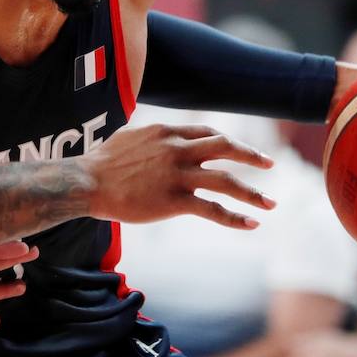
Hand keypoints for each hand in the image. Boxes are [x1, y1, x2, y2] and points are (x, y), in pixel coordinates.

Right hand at [83, 123, 274, 228]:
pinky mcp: (173, 201)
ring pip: (226, 180)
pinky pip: (212, 209)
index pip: (209, 133)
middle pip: (226, 148)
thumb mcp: (131, 137)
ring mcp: (177, 175)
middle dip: (251, 156)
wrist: (86, 182)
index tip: (242, 150)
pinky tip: (251, 223)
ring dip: (252, 192)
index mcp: (168, 133)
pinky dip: (235, 217)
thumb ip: (153, 137)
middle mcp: (177, 150)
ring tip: (270, 203)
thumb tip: (160, 137)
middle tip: (270, 164)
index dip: (229, 141)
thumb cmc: (102, 162)